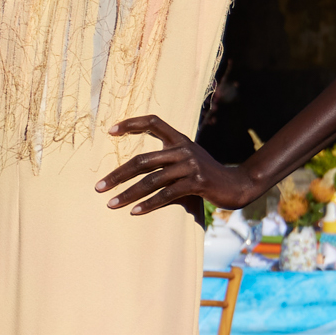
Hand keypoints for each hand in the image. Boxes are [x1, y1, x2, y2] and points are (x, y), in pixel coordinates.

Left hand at [97, 115, 261, 213]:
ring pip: (151, 180)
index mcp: (180, 139)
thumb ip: (167, 159)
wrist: (237, 185)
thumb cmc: (207, 174)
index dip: (132, 123)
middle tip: (99, 187)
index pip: (153, 122)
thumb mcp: (188, 159)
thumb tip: (137, 166)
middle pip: (142, 160)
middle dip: (117, 174)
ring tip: (110, 204)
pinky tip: (134, 212)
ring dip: (128, 194)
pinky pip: (166, 194)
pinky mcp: (196, 182)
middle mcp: (183, 149)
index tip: (110, 131)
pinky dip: (148, 204)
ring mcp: (190, 165)